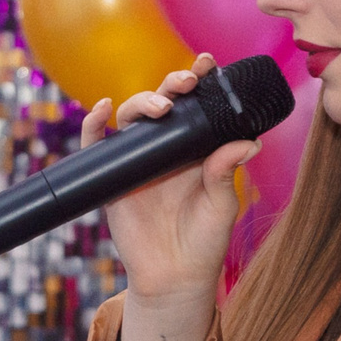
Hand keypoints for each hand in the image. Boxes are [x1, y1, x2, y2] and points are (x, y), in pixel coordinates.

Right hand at [92, 55, 254, 340]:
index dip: (201, 80)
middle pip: (163, 103)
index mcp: (197, 148)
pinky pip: (97, 145)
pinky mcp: (112, 178)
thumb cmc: (205, 241)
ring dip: (142, 102)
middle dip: (173, 85)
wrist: (173, 277)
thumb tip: (247, 142)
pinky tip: (101, 110)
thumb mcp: (222, 205)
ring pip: (132, 117)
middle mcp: (166, 148)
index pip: (198, 105)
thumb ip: (227, 173)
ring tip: (159, 108)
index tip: (207, 63)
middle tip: (186, 83)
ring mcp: (137, 161)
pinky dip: (93, 125)